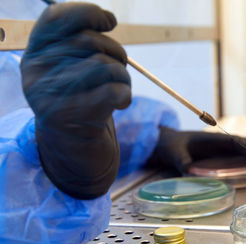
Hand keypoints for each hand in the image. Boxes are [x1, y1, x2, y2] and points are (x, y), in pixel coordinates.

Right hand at [20, 3, 130, 198]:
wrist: (73, 144)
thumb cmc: (80, 99)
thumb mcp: (73, 68)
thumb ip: (82, 43)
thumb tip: (108, 18)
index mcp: (35, 53)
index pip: (56, 17)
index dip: (88, 12)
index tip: (110, 21)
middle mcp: (36, 72)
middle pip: (89, 41)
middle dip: (117, 52)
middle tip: (120, 69)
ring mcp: (50, 96)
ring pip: (105, 66)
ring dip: (124, 75)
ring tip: (121, 87)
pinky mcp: (71, 117)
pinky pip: (112, 90)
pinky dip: (126, 93)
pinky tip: (123, 102)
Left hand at [149, 127, 245, 172]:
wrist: (165, 144)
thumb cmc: (170, 146)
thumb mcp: (174, 154)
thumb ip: (182, 162)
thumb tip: (191, 172)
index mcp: (211, 139)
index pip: (235, 142)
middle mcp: (218, 142)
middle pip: (244, 146)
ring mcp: (220, 148)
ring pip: (243, 151)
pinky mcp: (219, 155)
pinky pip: (237, 157)